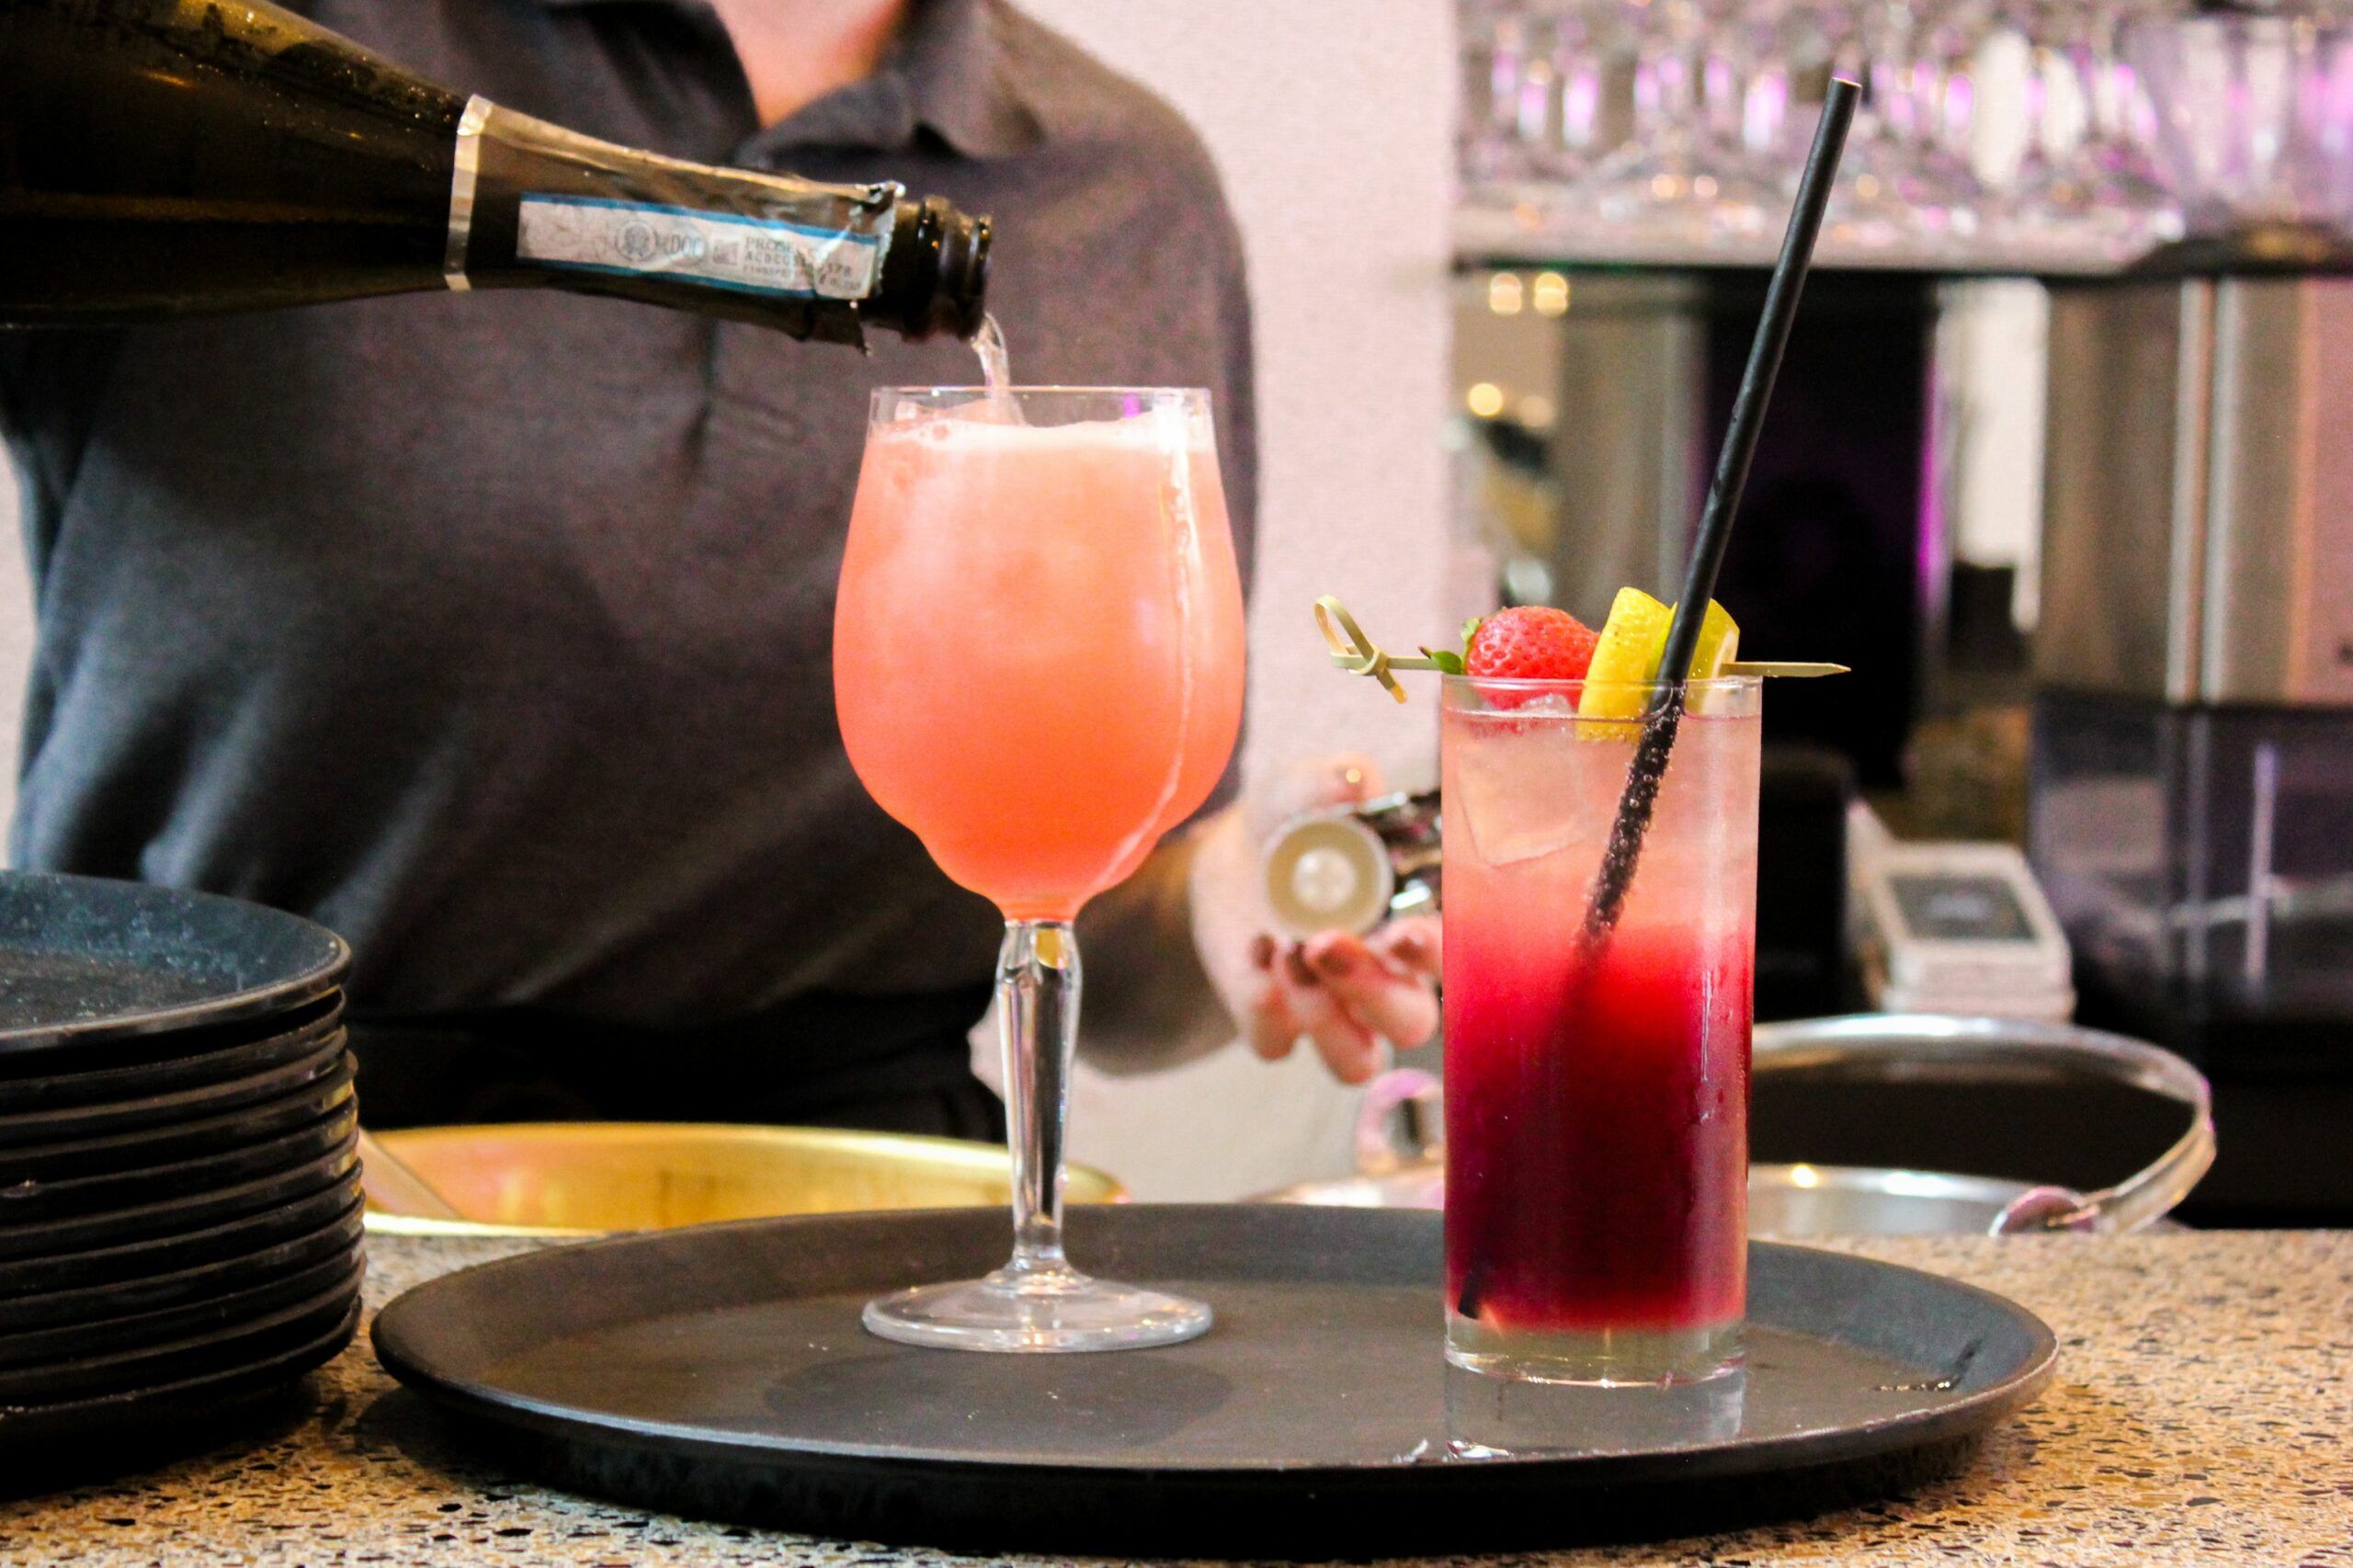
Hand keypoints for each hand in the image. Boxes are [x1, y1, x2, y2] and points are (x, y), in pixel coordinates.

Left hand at [1189, 754, 1441, 1085]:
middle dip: (1372, 992)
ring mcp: (1332, 1011)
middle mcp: (1386, 981)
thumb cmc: (1299, 817)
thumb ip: (1338, 782)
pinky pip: (1276, 1046)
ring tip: (1284, 947)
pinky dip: (1264, 1008)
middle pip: (1411, 1025)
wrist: (1234, 848)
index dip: (1434, 957)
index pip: (1451, 961)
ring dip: (1322, 1016)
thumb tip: (1356, 780)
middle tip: (1323, 941)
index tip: (1403, 930)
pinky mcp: (1274, 1021)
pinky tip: (1255, 951)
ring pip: (1354, 1062)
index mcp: (1417, 924)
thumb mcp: (1311, 787)